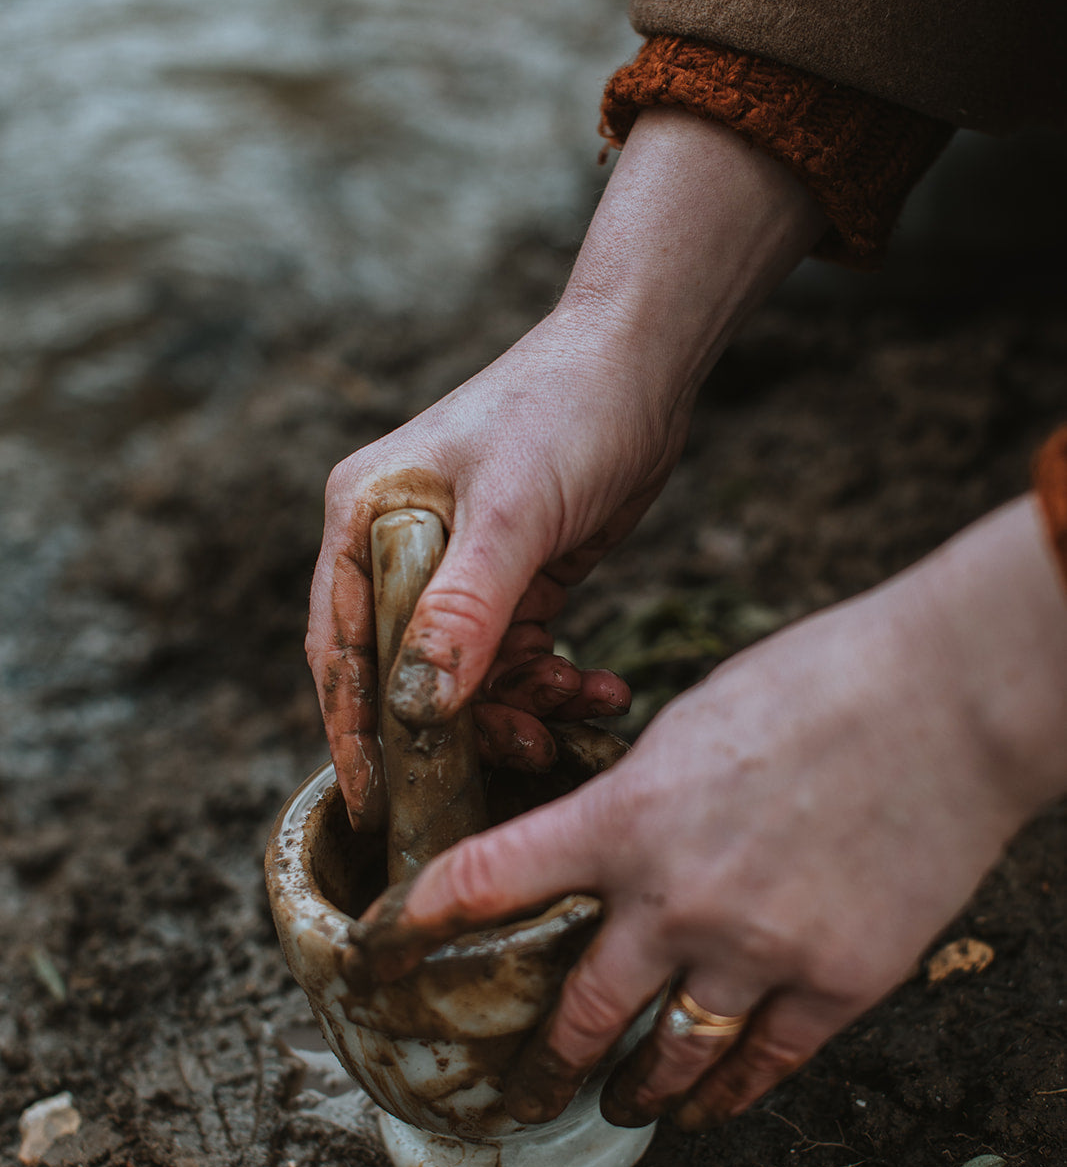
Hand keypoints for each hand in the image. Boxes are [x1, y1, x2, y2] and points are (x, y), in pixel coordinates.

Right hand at [307, 110, 823, 820]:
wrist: (646, 365)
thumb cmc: (566, 411)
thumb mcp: (514, 512)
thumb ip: (465, 608)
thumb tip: (418, 707)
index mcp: (366, 519)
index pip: (339, 645)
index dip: (350, 729)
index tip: (372, 800)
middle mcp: (399, 546)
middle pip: (405, 671)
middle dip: (458, 724)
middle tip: (519, 754)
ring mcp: (456, 566)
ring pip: (468, 675)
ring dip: (519, 706)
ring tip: (574, 708)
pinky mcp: (512, 579)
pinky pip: (518, 657)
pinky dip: (554, 682)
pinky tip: (599, 689)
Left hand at [376, 498, 1066, 1127]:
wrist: (948, 700)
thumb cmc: (817, 681)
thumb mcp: (693, 722)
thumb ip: (639, 798)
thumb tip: (612, 844)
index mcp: (626, 817)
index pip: (486, 883)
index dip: (415, 927)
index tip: (375, 956)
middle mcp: (675, 898)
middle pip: (577, 1011)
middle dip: (537, 1064)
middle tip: (515, 1093)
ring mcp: (756, 949)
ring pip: (667, 1058)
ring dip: (634, 1091)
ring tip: (620, 1106)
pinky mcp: (837, 981)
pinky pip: (764, 1066)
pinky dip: (729, 1096)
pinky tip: (710, 1109)